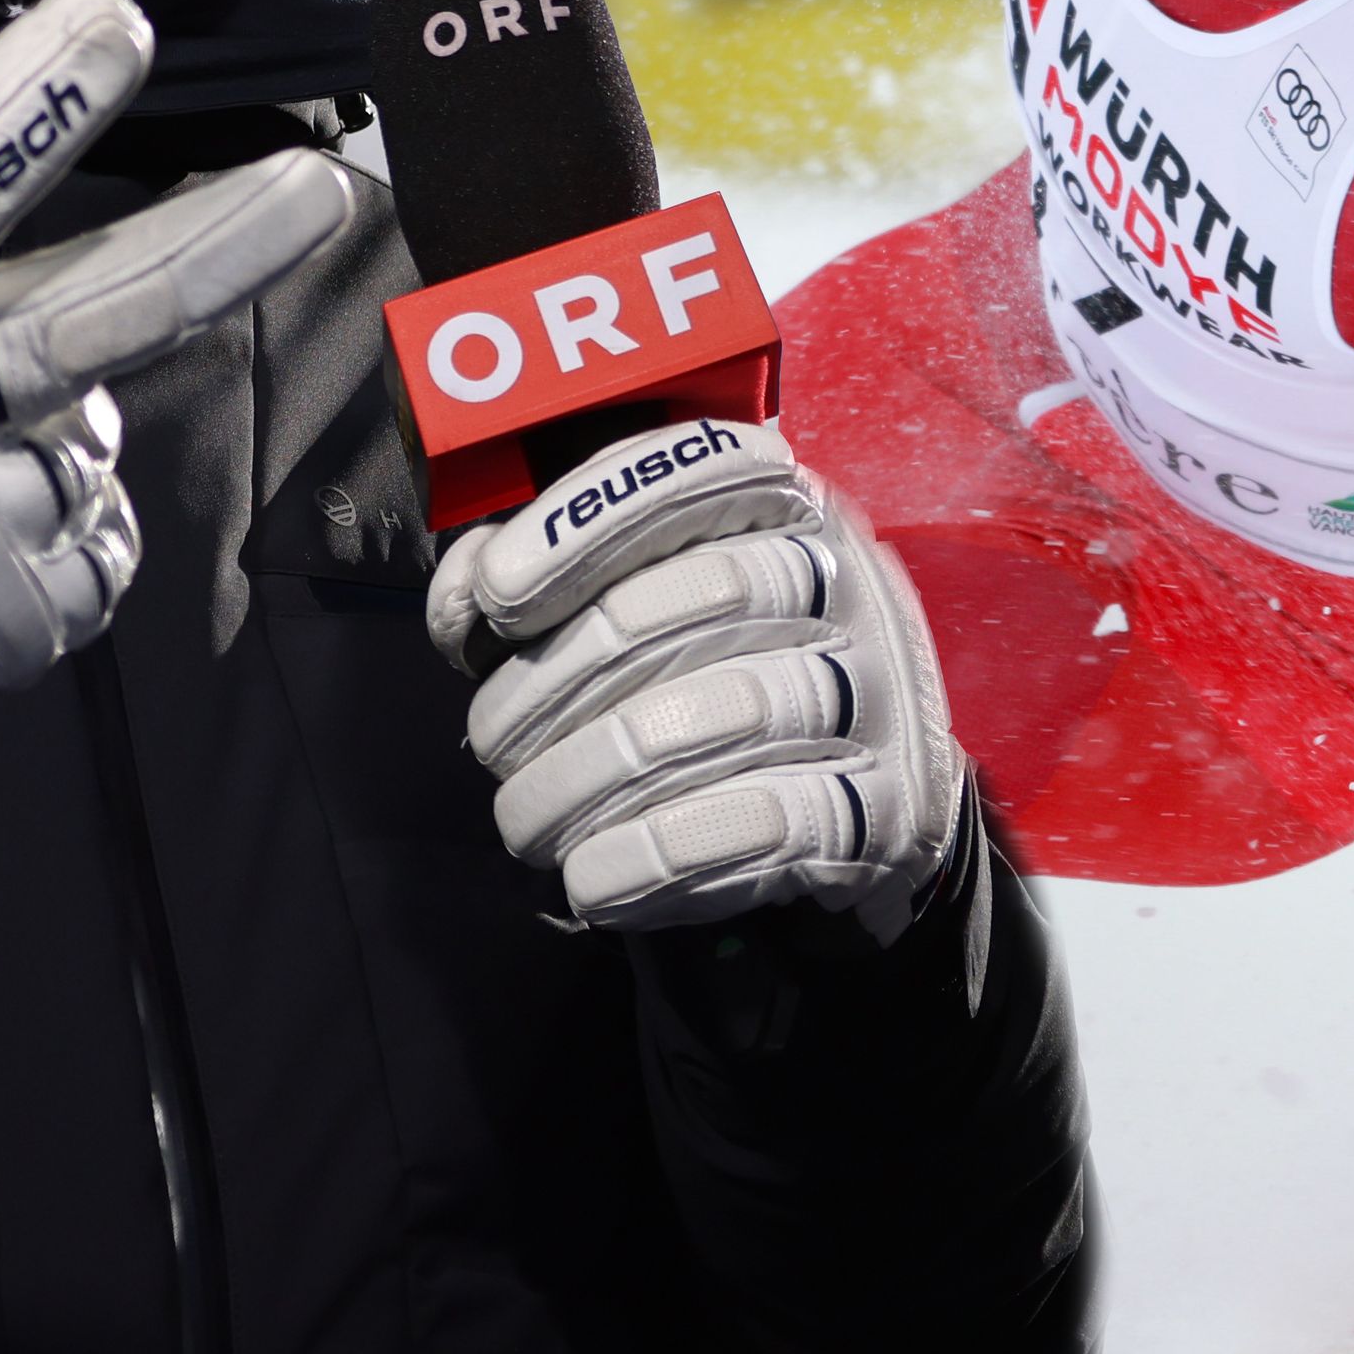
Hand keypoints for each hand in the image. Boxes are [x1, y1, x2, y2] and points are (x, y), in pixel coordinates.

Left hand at [423, 418, 961, 939]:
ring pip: (723, 712)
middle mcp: (842, 579)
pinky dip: (659, 856)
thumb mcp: (656, 599)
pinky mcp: (886, 802)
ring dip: (591, 780)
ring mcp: (876, 688)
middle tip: (492, 747)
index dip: (581, 526)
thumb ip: (560, 576)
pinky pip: (766, 820)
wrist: (873, 798)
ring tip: (527, 823)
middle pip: (690, 599)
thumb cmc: (727, 676)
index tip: (496, 600)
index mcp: (782, 508)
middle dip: (559, 680)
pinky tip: (592, 879)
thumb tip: (468, 590)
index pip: (691, 474)